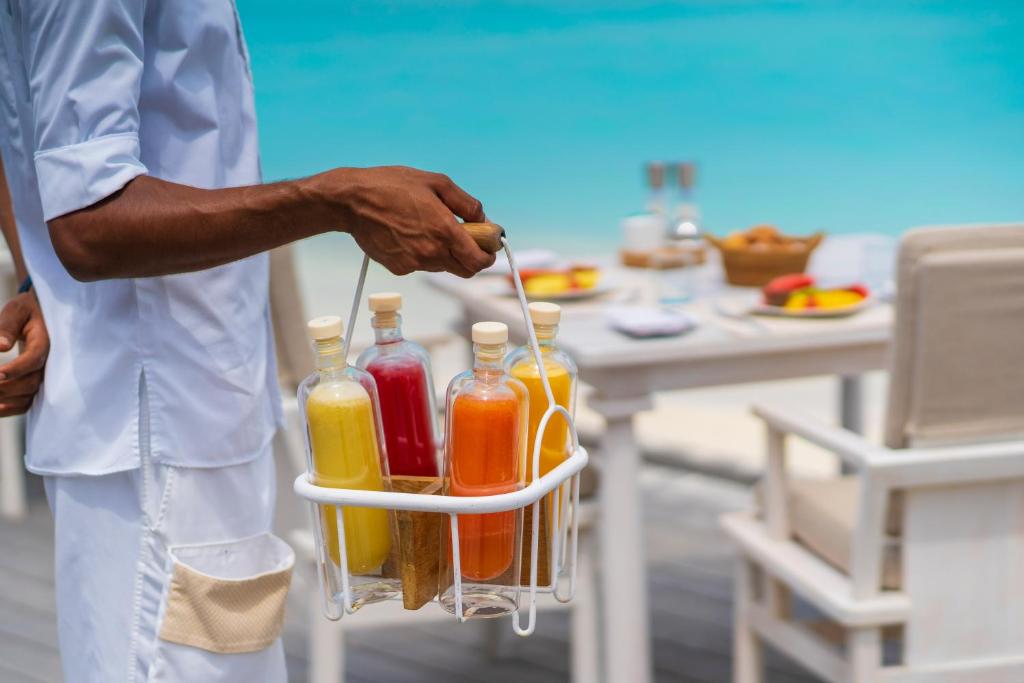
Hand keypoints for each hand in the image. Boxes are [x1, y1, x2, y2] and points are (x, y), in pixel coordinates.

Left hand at [0, 291, 48, 415]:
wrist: (42, 315)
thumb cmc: (27, 310)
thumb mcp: (17, 310)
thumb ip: (7, 325)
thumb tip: (0, 346)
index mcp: (45, 341)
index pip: (35, 358)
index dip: (17, 368)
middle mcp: (48, 361)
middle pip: (32, 382)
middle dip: (5, 387)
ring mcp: (44, 374)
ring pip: (29, 395)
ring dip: (5, 399)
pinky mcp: (36, 382)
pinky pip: (27, 402)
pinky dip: (10, 409)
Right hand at [312, 166, 495, 277]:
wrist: (352, 202)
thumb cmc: (392, 186)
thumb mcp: (436, 182)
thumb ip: (466, 204)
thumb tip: (482, 219)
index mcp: (445, 231)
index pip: (479, 260)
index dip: (488, 255)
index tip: (489, 246)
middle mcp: (432, 252)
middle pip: (465, 270)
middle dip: (472, 258)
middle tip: (468, 240)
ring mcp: (415, 263)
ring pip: (443, 266)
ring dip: (446, 253)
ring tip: (429, 227)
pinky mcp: (399, 268)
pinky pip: (422, 265)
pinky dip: (424, 253)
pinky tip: (410, 233)